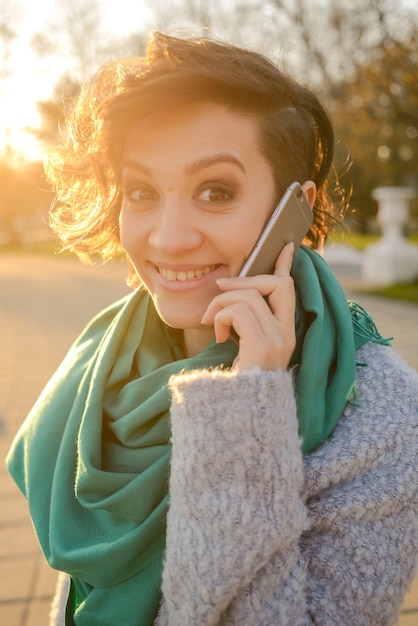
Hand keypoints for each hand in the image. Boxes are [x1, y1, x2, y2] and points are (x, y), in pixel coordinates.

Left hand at [201, 243, 295, 371]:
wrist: (238, 415)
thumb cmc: (235, 382)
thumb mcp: (242, 346)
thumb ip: (242, 322)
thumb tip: (228, 291)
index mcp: (284, 333)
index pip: (290, 290)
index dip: (286, 265)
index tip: (287, 245)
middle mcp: (286, 334)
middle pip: (276, 284)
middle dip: (244, 281)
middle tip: (220, 292)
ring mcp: (278, 340)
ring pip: (248, 296)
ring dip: (221, 305)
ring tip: (212, 324)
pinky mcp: (263, 344)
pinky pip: (239, 310)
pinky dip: (221, 317)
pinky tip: (218, 336)